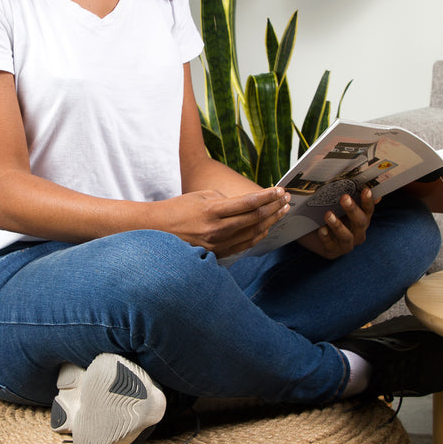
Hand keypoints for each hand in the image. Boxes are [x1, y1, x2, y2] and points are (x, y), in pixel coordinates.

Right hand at [158, 187, 289, 256]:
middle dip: (274, 208)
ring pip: (253, 233)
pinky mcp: (217, 254)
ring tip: (282, 211)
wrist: (157, 230)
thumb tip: (248, 204)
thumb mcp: (201, 196)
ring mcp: (217, 244)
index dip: (267, 196)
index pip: (248, 203)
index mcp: (212, 211)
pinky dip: (258, 235)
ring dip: (271, 221)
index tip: (279, 190)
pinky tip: (266, 227)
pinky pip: (244, 244)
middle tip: (286, 199)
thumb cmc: (178, 209)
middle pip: (255, 219)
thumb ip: (226, 199)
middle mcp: (216, 230)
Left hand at [304, 187, 376, 259]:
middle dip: (353, 210)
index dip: (368, 201)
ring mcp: (346, 244)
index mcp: (362, 219)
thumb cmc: (327, 214)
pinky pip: (331, 246)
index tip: (366, 190)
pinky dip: (326, 237)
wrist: (309, 233)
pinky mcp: (333, 252)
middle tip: (344, 198)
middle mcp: (358, 233)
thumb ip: (349, 196)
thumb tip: (363, 184)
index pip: (368, 209)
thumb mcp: (336, 204)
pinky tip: (321, 229)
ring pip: (346, 236)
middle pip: (360, 222)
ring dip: (338, 225)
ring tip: (328, 214)